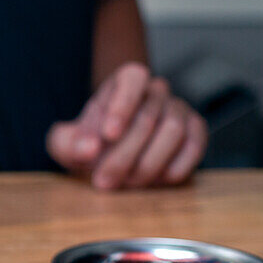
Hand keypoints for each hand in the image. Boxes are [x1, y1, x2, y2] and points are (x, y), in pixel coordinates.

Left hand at [47, 63, 207, 189]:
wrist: (109, 154)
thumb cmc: (88, 143)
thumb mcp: (66, 143)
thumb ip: (68, 144)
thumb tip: (87, 149)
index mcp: (125, 82)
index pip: (132, 79)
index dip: (122, 106)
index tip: (107, 135)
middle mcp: (155, 90)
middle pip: (147, 118)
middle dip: (123, 156)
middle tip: (103, 181)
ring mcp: (179, 109)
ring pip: (173, 132)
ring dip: (147, 165)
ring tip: (125, 183)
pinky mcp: (196, 131)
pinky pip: (194, 147)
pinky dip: (174, 168)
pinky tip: (154, 181)